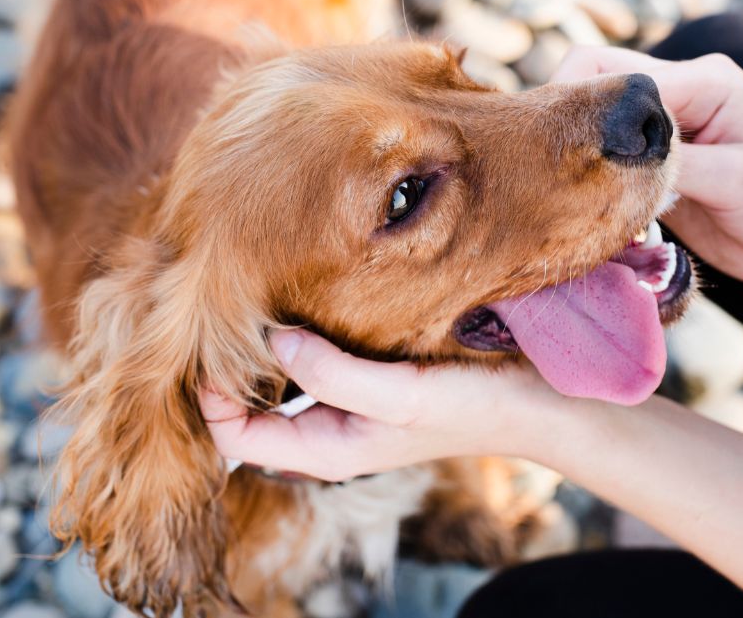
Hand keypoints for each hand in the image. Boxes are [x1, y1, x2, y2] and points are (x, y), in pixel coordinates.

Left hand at [200, 329, 560, 481]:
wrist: (533, 400)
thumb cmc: (469, 406)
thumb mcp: (399, 396)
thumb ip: (332, 375)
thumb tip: (273, 340)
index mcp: (324, 449)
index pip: (232, 435)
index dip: (210, 395)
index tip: (210, 339)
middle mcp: (327, 426)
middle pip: (249, 403)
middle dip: (229, 364)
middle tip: (221, 305)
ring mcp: (347, 399)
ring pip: (279, 374)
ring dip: (264, 341)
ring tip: (256, 293)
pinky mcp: (369, 370)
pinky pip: (314, 352)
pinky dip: (301, 329)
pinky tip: (305, 294)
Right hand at [553, 47, 742, 284]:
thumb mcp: (734, 182)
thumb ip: (673, 162)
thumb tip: (610, 155)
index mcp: (703, 80)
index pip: (618, 72)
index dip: (580, 105)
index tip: (555, 150)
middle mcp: (679, 91)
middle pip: (594, 79)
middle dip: (566, 118)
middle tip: (546, 169)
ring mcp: (664, 124)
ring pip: (593, 115)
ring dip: (573, 145)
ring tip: (557, 186)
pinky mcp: (654, 158)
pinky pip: (605, 152)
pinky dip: (588, 172)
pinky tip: (580, 200)